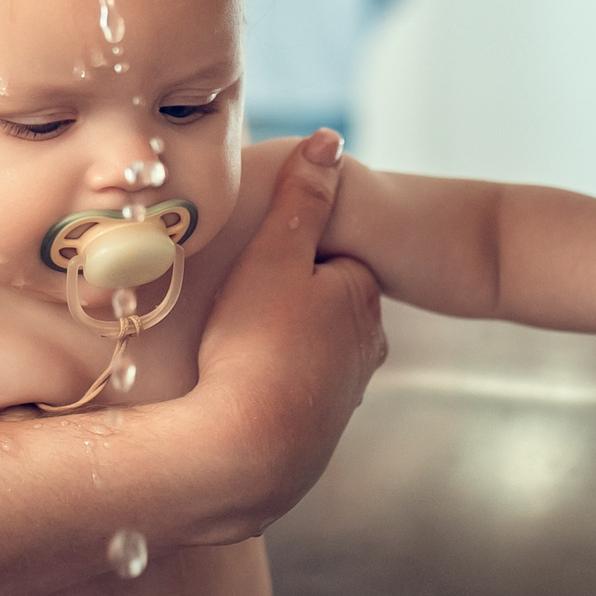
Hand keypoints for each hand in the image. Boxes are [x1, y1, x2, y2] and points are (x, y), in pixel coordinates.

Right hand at [179, 128, 386, 540]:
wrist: (245, 456)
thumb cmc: (254, 347)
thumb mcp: (275, 255)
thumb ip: (302, 197)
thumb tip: (331, 139)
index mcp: (360, 294)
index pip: (329, 252)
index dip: (285, 252)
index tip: (248, 263)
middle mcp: (367, 344)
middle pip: (317, 300)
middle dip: (282, 299)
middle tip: (230, 305)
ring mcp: (347, 392)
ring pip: (307, 347)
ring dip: (276, 344)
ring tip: (228, 347)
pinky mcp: (321, 433)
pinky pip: (294, 391)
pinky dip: (271, 386)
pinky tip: (238, 389)